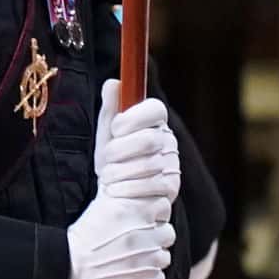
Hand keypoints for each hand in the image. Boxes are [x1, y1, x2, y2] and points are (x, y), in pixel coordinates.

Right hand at [65, 192, 174, 278]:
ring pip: (164, 257)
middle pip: (167, 234)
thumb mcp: (99, 204)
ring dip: (151, 259)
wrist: (68, 268)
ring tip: (131, 259)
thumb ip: (117, 190)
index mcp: (137, 211)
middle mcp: (147, 233)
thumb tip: (127, 177)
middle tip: (136, 242)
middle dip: (155, 238)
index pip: (164, 207)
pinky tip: (131, 274)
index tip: (142, 221)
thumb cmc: (82, 237)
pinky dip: (147, 278)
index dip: (154, 215)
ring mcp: (149, 258)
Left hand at [91, 83, 177, 216]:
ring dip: (118, 173)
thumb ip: (111, 109)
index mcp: (154, 123)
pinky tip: (118, 190)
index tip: (115, 129)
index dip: (133, 118)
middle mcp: (168, 141)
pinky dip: (126, 189)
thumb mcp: (107, 134)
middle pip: (148, 139)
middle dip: (119, 151)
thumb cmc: (113, 161)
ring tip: (109, 177)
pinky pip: (149, 185)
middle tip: (108, 159)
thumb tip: (112, 83)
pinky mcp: (171, 188)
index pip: (156, 109)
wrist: (115, 195)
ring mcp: (172, 165)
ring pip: (147, 165)